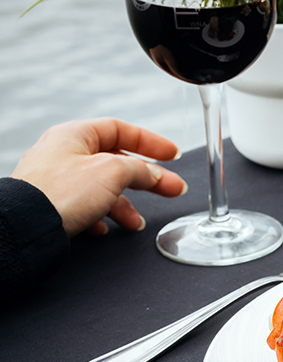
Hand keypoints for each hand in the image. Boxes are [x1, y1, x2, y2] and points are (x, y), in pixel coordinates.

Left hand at [10, 118, 186, 237]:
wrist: (27, 226)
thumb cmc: (59, 194)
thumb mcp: (112, 172)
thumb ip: (140, 169)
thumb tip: (155, 174)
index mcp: (75, 135)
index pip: (121, 130)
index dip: (150, 142)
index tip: (171, 154)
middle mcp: (64, 154)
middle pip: (116, 162)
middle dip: (146, 179)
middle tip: (171, 188)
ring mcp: (57, 179)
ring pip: (103, 188)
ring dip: (125, 205)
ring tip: (136, 222)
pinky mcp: (53, 204)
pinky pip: (86, 206)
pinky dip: (102, 216)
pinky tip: (106, 227)